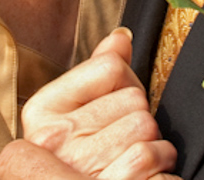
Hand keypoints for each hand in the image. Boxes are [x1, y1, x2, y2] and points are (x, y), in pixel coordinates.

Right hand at [7, 27, 176, 178]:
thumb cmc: (85, 157)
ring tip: (133, 156)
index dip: (125, 83)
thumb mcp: (79, 111)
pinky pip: (150, 155)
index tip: (114, 108)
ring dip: (153, 142)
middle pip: (134, 98)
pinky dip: (161, 164)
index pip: (110, 67)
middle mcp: (52, 138)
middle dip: (139, 117)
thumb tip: (121, 37)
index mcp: (42, 110)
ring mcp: (76, 165)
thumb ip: (98, 71)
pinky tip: (147, 173)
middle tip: (124, 139)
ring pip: (146, 125)